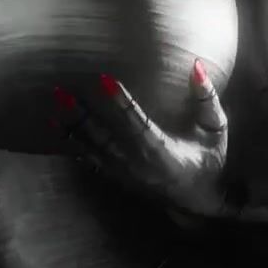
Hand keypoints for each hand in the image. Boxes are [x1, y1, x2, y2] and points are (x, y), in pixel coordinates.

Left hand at [52, 63, 234, 214]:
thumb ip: (206, 99)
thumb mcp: (215, 131)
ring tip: (51, 108)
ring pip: (92, 148)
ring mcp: (124, 172)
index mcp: (163, 151)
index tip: (104, 79)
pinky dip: (72, 144)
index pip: (137, 122)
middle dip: (80, 114)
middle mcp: (138, 163)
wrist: (199, 202)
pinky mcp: (117, 177)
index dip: (120, 101)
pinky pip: (90, 160)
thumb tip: (196, 65)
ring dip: (71, 127)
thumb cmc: (210, 161)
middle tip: (60, 93)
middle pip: (104, 137)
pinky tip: (54, 128)